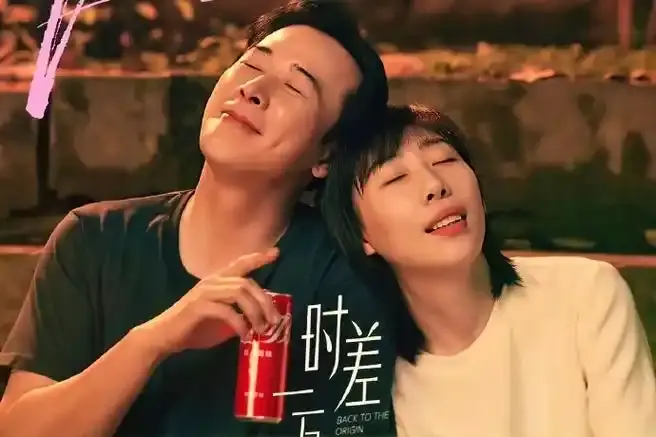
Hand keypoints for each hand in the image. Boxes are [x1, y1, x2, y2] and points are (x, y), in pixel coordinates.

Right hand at [137, 248, 281, 357]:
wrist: (164, 337)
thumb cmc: (194, 327)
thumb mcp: (222, 319)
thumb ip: (239, 313)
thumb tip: (263, 320)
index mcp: (218, 281)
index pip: (241, 263)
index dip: (258, 257)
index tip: (276, 253)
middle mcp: (212, 282)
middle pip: (247, 283)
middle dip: (265, 301)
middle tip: (275, 321)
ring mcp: (205, 293)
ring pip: (239, 292)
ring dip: (255, 312)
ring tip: (262, 329)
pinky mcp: (199, 307)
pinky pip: (226, 311)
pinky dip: (240, 324)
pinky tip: (244, 335)